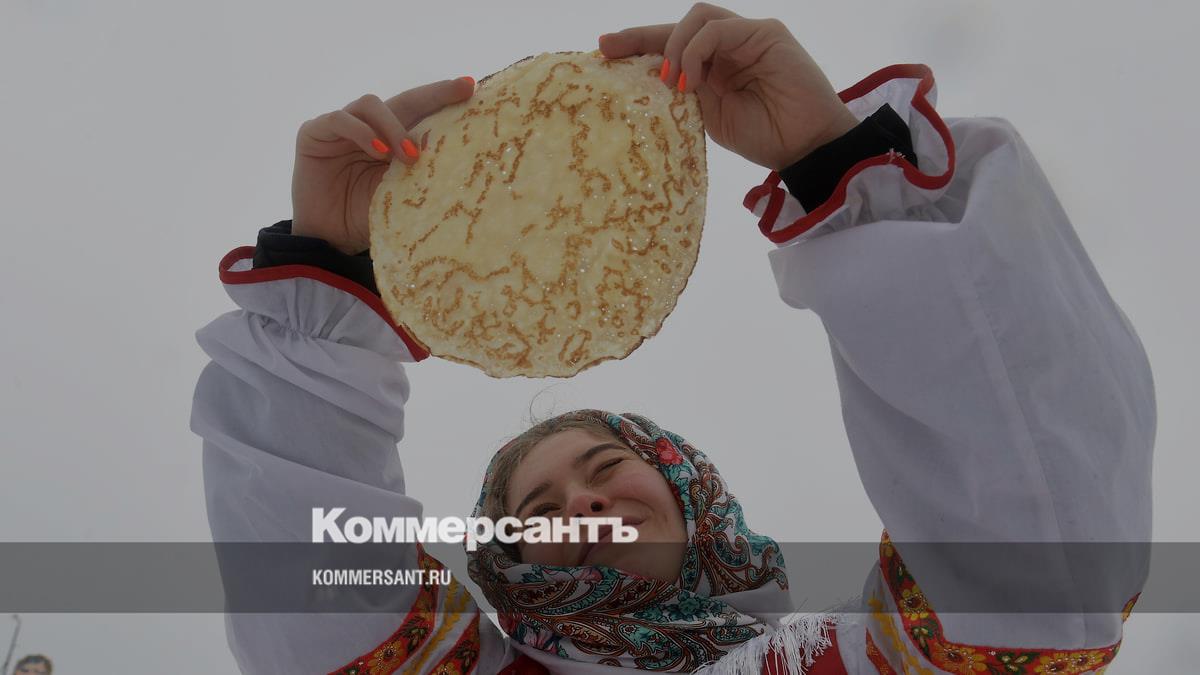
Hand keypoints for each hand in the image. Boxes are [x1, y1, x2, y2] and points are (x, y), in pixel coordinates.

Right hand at [291, 78, 475, 254]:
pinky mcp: (314, 132)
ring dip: (394, 126)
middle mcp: (369, 125)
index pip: (422, 111)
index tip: (472, 86)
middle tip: (461, 91)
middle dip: (435, 94)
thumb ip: (419, 171)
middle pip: (405, 99)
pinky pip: (340, 119)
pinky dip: (362, 132)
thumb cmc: (366, 217)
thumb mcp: (400, 193)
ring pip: (372, 104)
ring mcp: (341, 126)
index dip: (444, 96)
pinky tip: (379, 151)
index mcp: (393, 138)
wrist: (329, 240)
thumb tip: (455, 152)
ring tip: (410, 156)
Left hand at [599, 3, 858, 170]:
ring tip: (671, 83)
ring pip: (696, 18)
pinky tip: (690, 80)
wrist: (807, 147)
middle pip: (678, 25)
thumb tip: (651, 83)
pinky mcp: (766, 33)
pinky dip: (696, 50)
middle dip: (641, 35)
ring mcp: (748, 36)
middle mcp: (730, 46)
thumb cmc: (766, 138)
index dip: (637, 43)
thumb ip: (686, 94)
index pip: (671, 45)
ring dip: (674, 47)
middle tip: (612, 50)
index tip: (602, 49)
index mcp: (715, 66)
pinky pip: (718, 29)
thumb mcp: (710, 118)